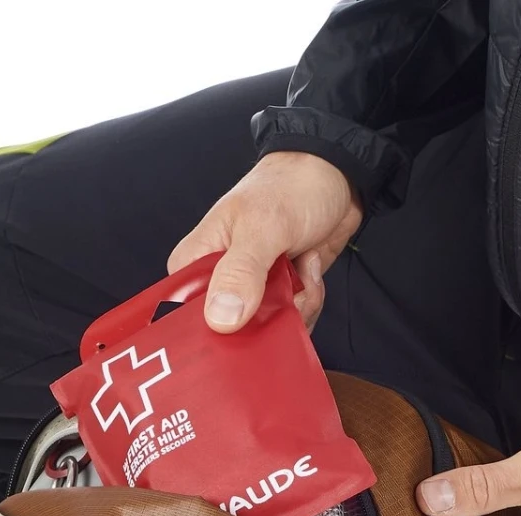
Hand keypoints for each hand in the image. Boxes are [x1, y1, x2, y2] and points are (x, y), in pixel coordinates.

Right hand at [168, 152, 362, 333]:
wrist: (337, 175)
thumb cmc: (291, 187)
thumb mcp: (263, 227)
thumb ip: (240, 273)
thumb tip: (220, 320)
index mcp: (198, 261)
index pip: (183, 315)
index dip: (208, 331)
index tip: (239, 328)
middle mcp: (220, 280)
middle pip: (229, 333)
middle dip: (264, 323)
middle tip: (286, 291)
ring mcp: (252, 290)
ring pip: (265, 331)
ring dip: (295, 309)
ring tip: (303, 271)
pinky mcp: (281, 295)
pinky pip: (290, 322)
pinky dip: (308, 303)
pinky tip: (311, 272)